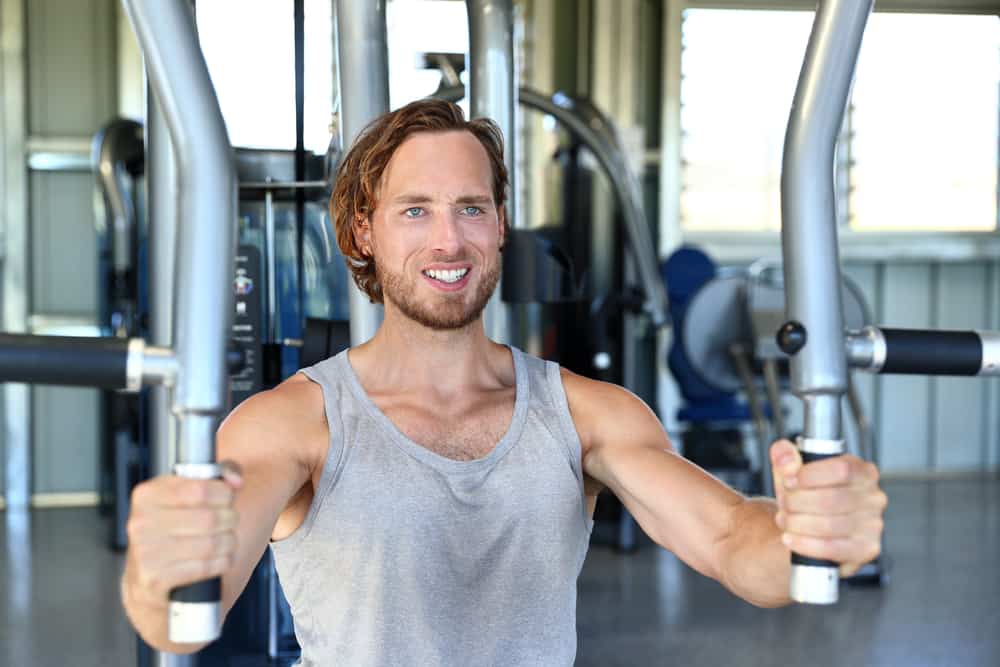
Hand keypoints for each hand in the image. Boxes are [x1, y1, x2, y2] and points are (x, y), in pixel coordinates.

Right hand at [124, 461, 242, 607]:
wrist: (142, 577)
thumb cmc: (168, 529)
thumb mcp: (183, 494)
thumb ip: (217, 475)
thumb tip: (236, 480)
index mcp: (147, 495)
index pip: (201, 489)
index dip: (224, 494)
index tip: (227, 498)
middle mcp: (142, 522)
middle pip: (210, 518)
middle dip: (230, 519)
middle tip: (229, 521)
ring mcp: (146, 552)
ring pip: (212, 543)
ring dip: (229, 542)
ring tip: (226, 540)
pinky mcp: (155, 579)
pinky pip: (206, 567)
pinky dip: (222, 562)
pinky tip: (218, 558)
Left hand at [770, 440, 886, 576]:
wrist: (809, 526)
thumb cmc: (805, 494)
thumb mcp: (793, 470)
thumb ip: (785, 456)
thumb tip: (785, 458)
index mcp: (863, 471)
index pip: (842, 469)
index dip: (810, 475)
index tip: (788, 481)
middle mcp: (874, 497)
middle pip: (832, 499)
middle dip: (797, 502)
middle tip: (782, 503)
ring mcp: (873, 525)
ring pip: (830, 525)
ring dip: (797, 523)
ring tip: (783, 519)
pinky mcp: (865, 549)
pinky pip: (832, 548)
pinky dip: (805, 544)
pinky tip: (790, 538)